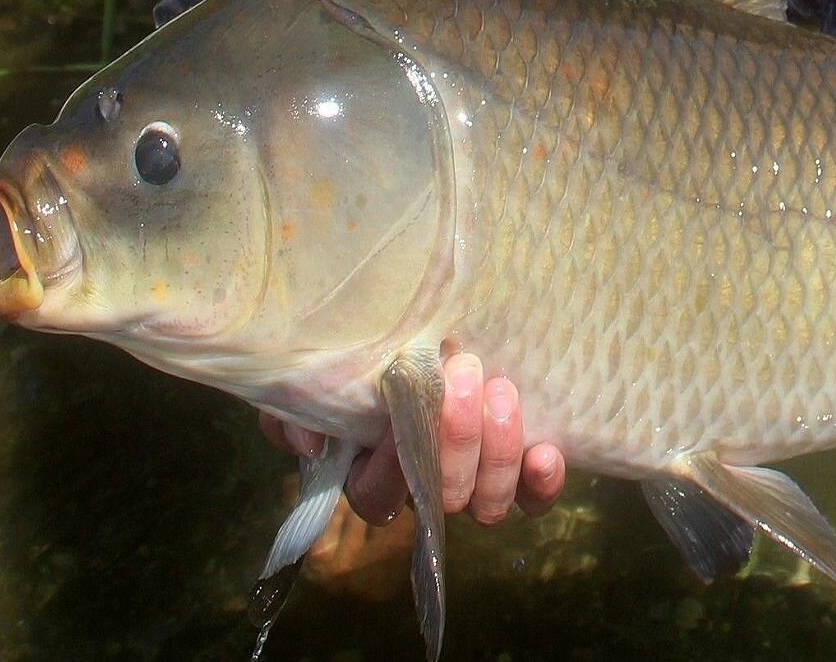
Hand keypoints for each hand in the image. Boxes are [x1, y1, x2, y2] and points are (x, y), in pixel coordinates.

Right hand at [259, 352, 565, 524]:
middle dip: (456, 438)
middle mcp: (429, 487)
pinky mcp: (523, 473)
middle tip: (463, 371)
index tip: (400, 404)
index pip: (378, 493)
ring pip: (489, 503)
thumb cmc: (373, 357)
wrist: (435, 332)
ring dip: (497, 451)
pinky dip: (541, 480)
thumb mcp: (324, 375)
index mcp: (375, 473)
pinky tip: (545, 449)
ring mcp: (477, 484)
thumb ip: (289, 409)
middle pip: (444, 497)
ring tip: (501, 389)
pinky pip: (535, 498)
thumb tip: (311, 440)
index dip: (391, 462)